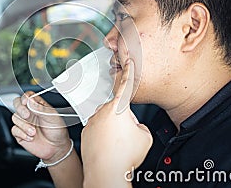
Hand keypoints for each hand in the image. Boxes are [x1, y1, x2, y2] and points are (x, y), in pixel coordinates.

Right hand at [11, 91, 70, 162]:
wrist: (56, 148)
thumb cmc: (57, 131)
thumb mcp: (52, 117)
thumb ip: (41, 109)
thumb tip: (31, 101)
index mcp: (38, 106)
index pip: (28, 96)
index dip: (25, 97)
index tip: (26, 102)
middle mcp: (30, 113)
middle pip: (17, 103)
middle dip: (20, 109)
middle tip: (27, 116)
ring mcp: (24, 123)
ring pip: (15, 117)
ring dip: (24, 125)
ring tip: (34, 131)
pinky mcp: (20, 133)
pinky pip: (14, 130)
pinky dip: (22, 133)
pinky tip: (30, 137)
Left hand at [81, 59, 152, 186]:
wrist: (105, 171)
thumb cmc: (124, 155)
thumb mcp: (145, 137)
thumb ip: (140, 125)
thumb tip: (134, 125)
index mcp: (118, 108)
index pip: (126, 85)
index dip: (129, 71)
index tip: (128, 58)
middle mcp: (103, 111)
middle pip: (117, 109)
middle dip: (124, 119)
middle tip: (127, 136)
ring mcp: (92, 121)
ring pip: (107, 120)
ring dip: (113, 129)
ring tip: (117, 145)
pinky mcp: (86, 131)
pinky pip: (98, 129)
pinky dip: (104, 136)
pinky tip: (108, 147)